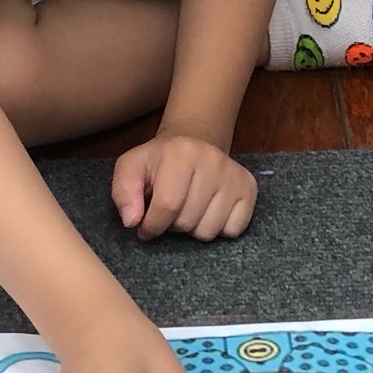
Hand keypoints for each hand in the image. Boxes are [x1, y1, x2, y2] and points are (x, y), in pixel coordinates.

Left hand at [113, 129, 258, 240]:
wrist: (195, 141)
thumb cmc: (158, 161)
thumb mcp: (131, 168)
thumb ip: (123, 193)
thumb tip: (132, 221)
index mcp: (180, 154)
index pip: (167, 206)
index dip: (151, 225)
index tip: (144, 227)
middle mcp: (213, 161)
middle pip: (188, 222)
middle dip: (172, 225)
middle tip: (169, 211)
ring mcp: (234, 176)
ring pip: (209, 231)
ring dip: (193, 228)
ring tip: (188, 209)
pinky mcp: (249, 189)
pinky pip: (232, 230)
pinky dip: (218, 228)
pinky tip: (208, 210)